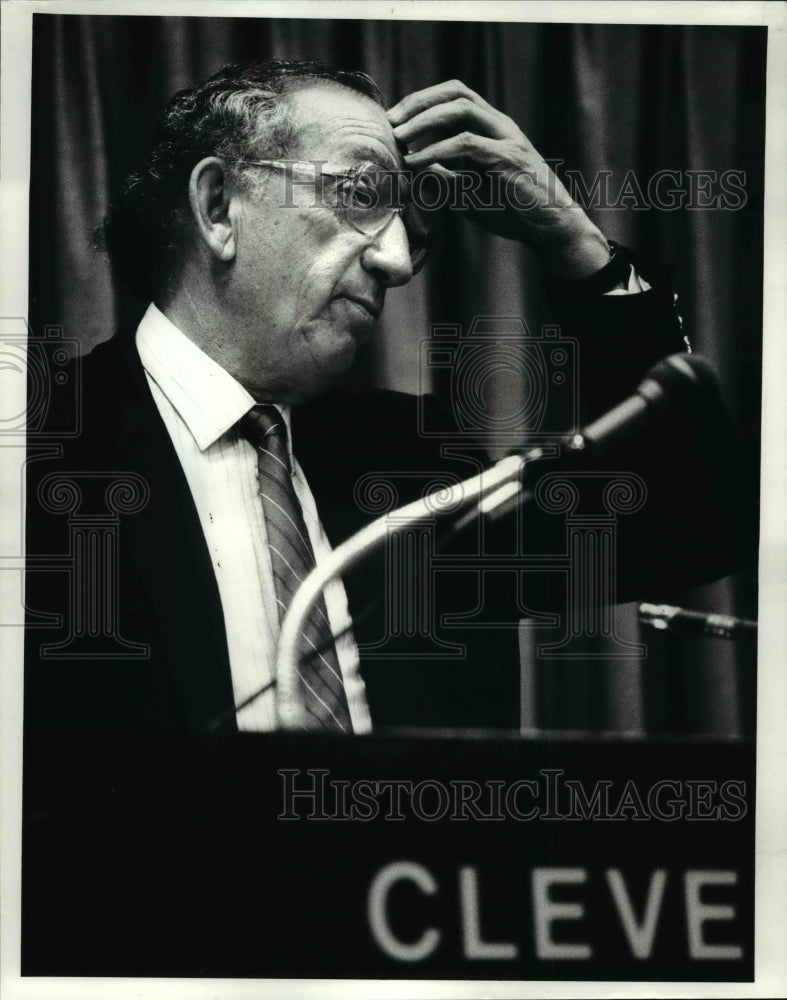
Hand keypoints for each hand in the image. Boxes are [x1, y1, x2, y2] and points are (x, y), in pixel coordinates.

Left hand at [388, 80, 610, 278]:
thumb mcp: (468, 191)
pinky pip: (467, 145)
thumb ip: (443, 177)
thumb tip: (409, 172)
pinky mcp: (508, 159)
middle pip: (457, 93)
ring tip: (399, 138)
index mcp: (492, 127)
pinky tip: (417, 162)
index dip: (423, 101)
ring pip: (462, 110)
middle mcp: (500, 125)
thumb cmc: (511, 209)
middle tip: (390, 121)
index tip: (395, 119)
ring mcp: (507, 139)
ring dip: (425, 121)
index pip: (455, 96)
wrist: (549, 226)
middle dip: (420, 103)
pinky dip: (438, 151)